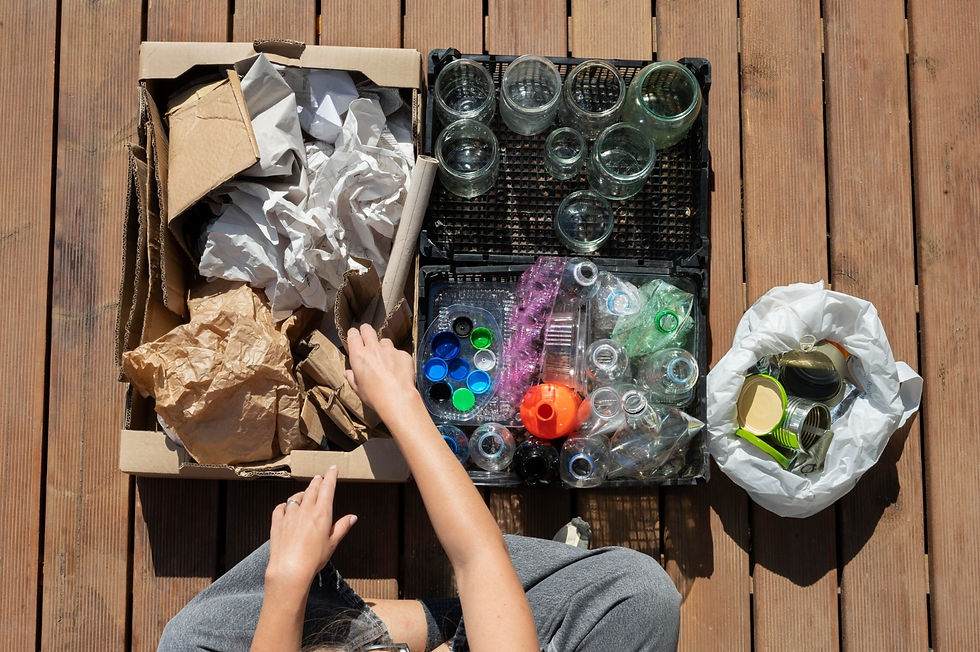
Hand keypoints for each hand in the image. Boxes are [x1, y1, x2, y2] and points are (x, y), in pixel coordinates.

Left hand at [265, 467, 356, 593]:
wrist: (290, 570)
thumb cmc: (314, 559)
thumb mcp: (332, 543)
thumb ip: (342, 527)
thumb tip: (352, 517)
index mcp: (322, 513)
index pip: (327, 488)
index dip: (331, 476)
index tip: (333, 468)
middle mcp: (306, 510)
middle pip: (312, 489)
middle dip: (317, 482)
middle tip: (319, 478)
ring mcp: (290, 515)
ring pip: (296, 497)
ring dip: (302, 493)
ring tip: (305, 493)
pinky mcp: (277, 522)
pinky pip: (280, 508)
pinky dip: (285, 505)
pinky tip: (286, 507)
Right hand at [345, 324, 418, 418]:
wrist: (397, 399)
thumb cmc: (375, 396)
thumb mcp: (358, 389)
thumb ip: (352, 378)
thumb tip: (348, 373)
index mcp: (359, 356)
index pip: (353, 335)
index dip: (353, 334)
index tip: (354, 336)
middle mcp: (373, 349)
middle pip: (368, 330)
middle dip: (366, 331)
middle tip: (367, 337)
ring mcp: (390, 350)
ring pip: (385, 341)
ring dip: (383, 347)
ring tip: (385, 360)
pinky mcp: (403, 354)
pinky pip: (399, 352)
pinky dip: (397, 358)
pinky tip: (398, 370)